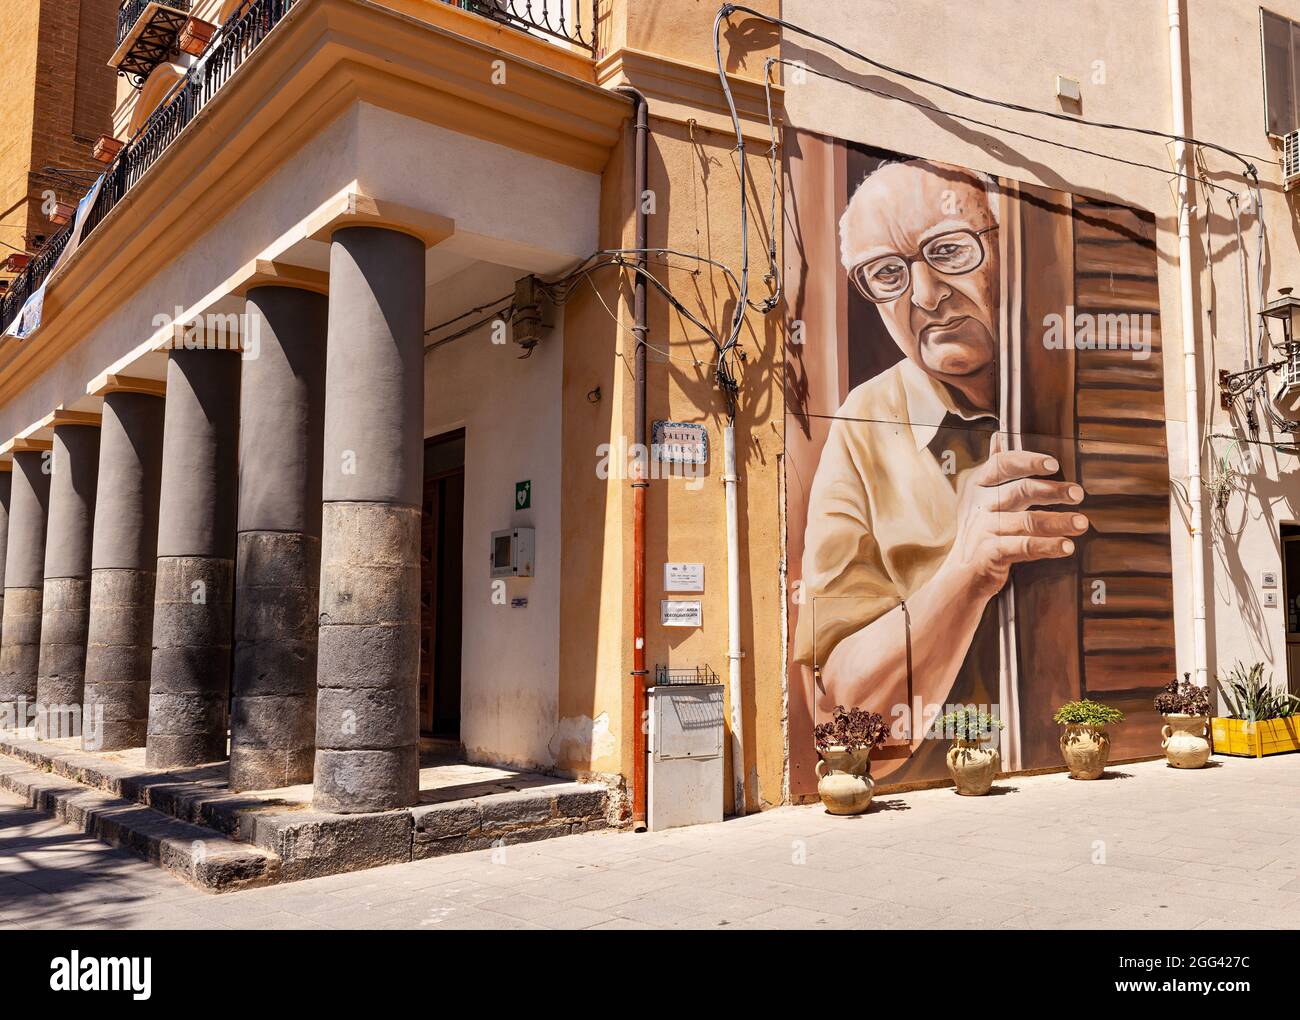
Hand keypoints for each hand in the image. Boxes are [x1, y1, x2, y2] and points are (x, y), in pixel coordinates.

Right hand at [941, 434, 1087, 600]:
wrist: (962, 574)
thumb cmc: (981, 531)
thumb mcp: (981, 497)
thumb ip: (995, 469)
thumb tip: (999, 436)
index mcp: (977, 484)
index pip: (1002, 464)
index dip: (1028, 461)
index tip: (1053, 464)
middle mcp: (978, 504)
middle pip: (1019, 491)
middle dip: (1052, 491)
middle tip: (1078, 494)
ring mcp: (983, 529)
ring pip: (1027, 521)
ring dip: (1058, 521)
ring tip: (1082, 523)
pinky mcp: (990, 553)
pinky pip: (1024, 547)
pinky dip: (1048, 546)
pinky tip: (1066, 546)